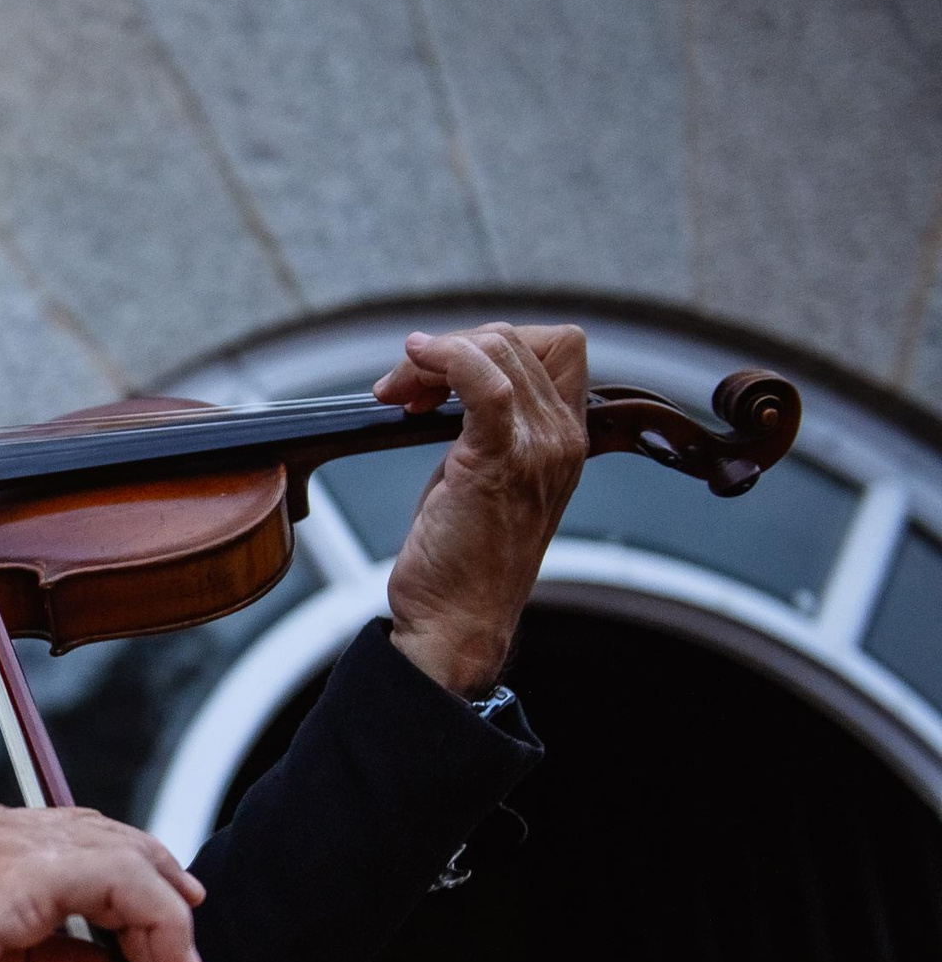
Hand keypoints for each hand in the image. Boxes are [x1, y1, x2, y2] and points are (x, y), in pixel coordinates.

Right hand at [0, 801, 203, 961]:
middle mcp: (2, 831)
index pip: (88, 851)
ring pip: (129, 856)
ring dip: (169, 927)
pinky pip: (117, 881)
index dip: (141, 901)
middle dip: (168, 913)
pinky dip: (155, 925)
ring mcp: (8, 844)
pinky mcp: (14, 874)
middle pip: (119, 845)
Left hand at [372, 322, 587, 695]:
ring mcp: (537, 449)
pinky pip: (484, 381)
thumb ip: (482, 425)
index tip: (443, 375)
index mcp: (565, 439)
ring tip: (397, 391)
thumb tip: (443, 376)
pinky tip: (410, 367)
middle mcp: (562, 439)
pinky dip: (445, 359)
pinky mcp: (499, 462)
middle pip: (518, 340)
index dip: (495, 343)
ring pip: (498, 351)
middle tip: (404, 387)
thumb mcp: (482, 477)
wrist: (455, 621)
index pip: (558, 346)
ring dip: (434, 357)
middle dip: (452, 347)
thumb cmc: (460, 559)